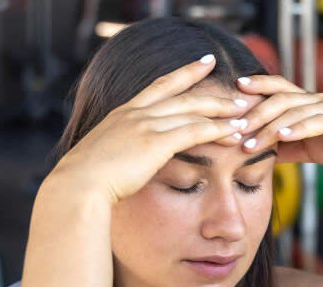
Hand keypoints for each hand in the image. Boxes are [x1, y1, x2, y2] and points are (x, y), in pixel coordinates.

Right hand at [50, 55, 250, 203]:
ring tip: (244, 114)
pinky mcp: (156, 142)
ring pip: (193, 111)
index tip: (204, 64)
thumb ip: (116, 154)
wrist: (77, 186)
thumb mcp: (101, 159)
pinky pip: (195, 131)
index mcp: (121, 114)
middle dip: (213, 92)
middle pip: (183, 95)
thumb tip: (120, 164)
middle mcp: (135, 113)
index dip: (184, 74)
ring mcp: (145, 125)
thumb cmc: (84, 181)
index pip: (159, 86)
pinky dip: (218, 131)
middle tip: (238, 91)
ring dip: (222, 112)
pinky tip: (235, 133)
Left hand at [233, 75, 322, 171]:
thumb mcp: (307, 148)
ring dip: (270, 127)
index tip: (235, 90)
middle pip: (281, 97)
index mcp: (309, 102)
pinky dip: (299, 128)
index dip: (258, 84)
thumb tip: (256, 153)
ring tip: (251, 142)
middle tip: (235, 128)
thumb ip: (284, 147)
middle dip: (256, 112)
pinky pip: (318, 122)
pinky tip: (283, 136)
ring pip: (296, 111)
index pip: (279, 87)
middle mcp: (319, 99)